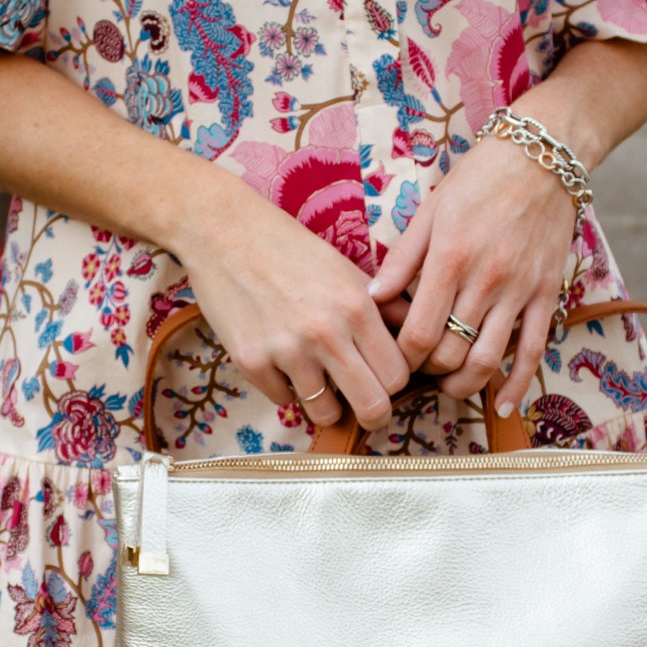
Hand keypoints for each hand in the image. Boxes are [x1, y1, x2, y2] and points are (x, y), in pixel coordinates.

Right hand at [175, 182, 409, 429]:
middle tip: (366, 407)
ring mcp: (285, 350)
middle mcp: (325, 332)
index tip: (384, 379)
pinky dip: (287, 388)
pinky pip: (284, 400)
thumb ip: (387, 309)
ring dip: (327, 403)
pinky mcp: (251, 362)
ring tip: (321, 380)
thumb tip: (420, 342)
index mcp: (356, 307)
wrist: (225, 233)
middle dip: (373, 414)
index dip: (395, 382)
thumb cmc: (292, 250)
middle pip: (372, 406)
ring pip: (325, 413)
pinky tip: (283, 362)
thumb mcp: (348, 271)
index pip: (398, 375)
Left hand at [367, 135, 577, 417]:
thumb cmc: (479, 179)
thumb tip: (371, 300)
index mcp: (450, 259)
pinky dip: (518, 384)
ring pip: (488, 360)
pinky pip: (533, 350)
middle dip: (429, 372)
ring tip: (448, 387)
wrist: (542, 157)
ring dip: (464, 385)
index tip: (395, 360)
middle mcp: (485, 280)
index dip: (403, 358)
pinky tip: (504, 406)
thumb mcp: (429, 211)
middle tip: (418, 372)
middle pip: (450, 353)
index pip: (420, 333)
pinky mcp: (546, 294)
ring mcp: (519, 291)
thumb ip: (401, 260)